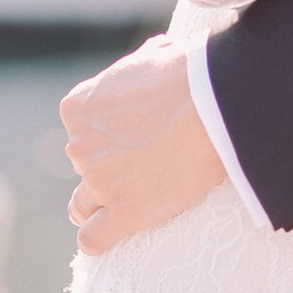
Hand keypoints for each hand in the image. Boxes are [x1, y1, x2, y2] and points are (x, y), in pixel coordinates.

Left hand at [61, 32, 225, 254]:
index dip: (106, 130)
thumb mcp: (154, 56)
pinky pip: (93, 238)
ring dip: (99, 203)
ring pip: (82, 205)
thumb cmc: (189, 73)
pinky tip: (115, 229)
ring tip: (128, 198)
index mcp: (80, 107)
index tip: (133, 130)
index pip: (79, 127)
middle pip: (83, 164)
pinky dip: (99, 237)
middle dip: (107, 164)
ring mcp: (100, 181)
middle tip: (144, 159)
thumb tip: (155, 54)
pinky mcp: (124, 212)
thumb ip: (139, 66)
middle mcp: (81, 146)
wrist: (212, 103)